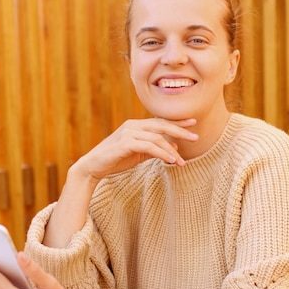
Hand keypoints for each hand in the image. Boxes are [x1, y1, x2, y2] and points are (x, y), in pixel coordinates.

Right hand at [77, 117, 197, 180]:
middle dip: (180, 130)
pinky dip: (161, 153)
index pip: (160, 121)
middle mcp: (132, 126)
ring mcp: (128, 133)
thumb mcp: (138, 154)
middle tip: (195, 137)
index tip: (193, 123)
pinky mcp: (124, 143)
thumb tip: (174, 149)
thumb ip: (154, 149)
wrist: (93, 167)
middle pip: (161, 125)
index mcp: (136, 126)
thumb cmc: (115, 160)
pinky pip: (148, 146)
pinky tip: (170, 161)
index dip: (177, 122)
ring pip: (156, 138)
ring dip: (171, 150)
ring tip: (181, 162)